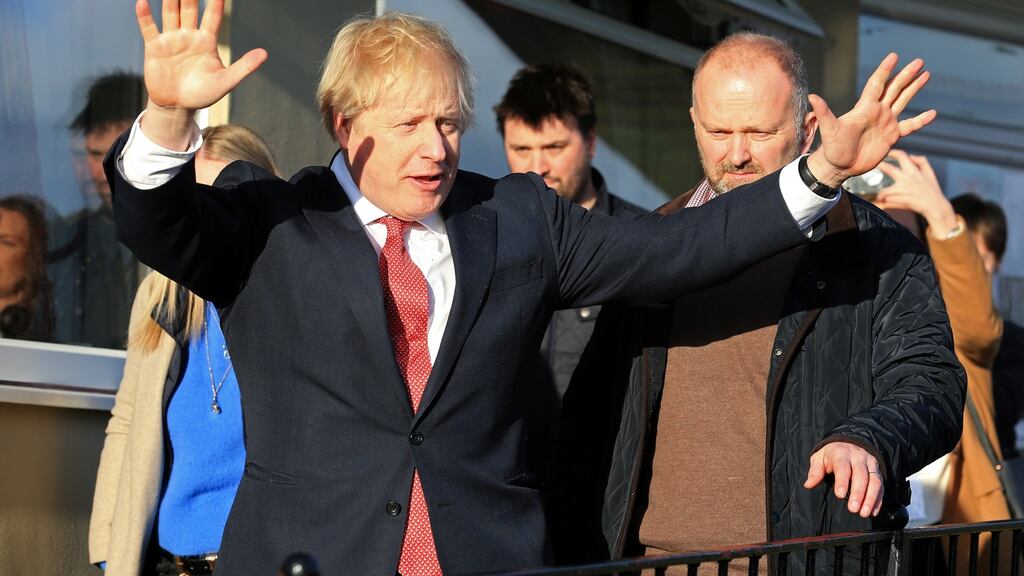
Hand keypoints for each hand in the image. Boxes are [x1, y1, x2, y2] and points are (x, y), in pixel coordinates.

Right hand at [136, 0, 266, 111]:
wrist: (178, 107)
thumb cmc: (203, 94)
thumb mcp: (227, 81)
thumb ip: (244, 67)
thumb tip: (264, 53)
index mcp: (207, 41)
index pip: (212, 16)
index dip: (216, 2)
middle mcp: (188, 35)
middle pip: (189, 8)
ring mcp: (171, 39)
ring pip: (170, 12)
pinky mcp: (154, 47)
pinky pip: (149, 28)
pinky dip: (145, 16)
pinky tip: (143, 2)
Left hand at [804, 442, 884, 517]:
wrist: (848, 443)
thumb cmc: (831, 455)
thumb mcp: (819, 458)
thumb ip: (815, 472)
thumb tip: (808, 485)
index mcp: (841, 453)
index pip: (843, 467)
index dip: (842, 481)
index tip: (840, 495)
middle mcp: (858, 457)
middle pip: (861, 476)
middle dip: (858, 493)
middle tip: (853, 509)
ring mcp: (870, 464)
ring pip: (874, 481)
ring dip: (871, 498)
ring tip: (864, 513)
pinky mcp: (877, 471)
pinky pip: (881, 486)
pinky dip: (878, 499)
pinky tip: (873, 511)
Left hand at [806, 53, 935, 187]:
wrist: (840, 166)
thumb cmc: (833, 148)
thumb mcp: (829, 129)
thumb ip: (824, 113)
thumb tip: (812, 96)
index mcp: (865, 108)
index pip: (877, 84)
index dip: (885, 70)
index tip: (894, 56)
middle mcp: (877, 112)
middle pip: (894, 88)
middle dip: (906, 75)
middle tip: (919, 61)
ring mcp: (886, 123)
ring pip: (903, 101)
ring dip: (914, 88)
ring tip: (926, 74)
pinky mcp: (892, 136)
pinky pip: (910, 126)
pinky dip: (921, 120)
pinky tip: (933, 113)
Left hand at [874, 150, 958, 237]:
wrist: (936, 206)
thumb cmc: (932, 190)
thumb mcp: (930, 172)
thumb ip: (922, 161)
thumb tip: (911, 155)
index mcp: (914, 171)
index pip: (902, 156)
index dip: (893, 152)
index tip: (885, 153)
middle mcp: (908, 179)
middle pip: (890, 170)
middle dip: (880, 166)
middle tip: (871, 166)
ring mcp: (906, 190)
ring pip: (887, 190)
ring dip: (881, 193)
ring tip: (879, 197)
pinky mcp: (905, 200)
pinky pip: (890, 200)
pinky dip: (886, 201)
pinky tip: (884, 203)